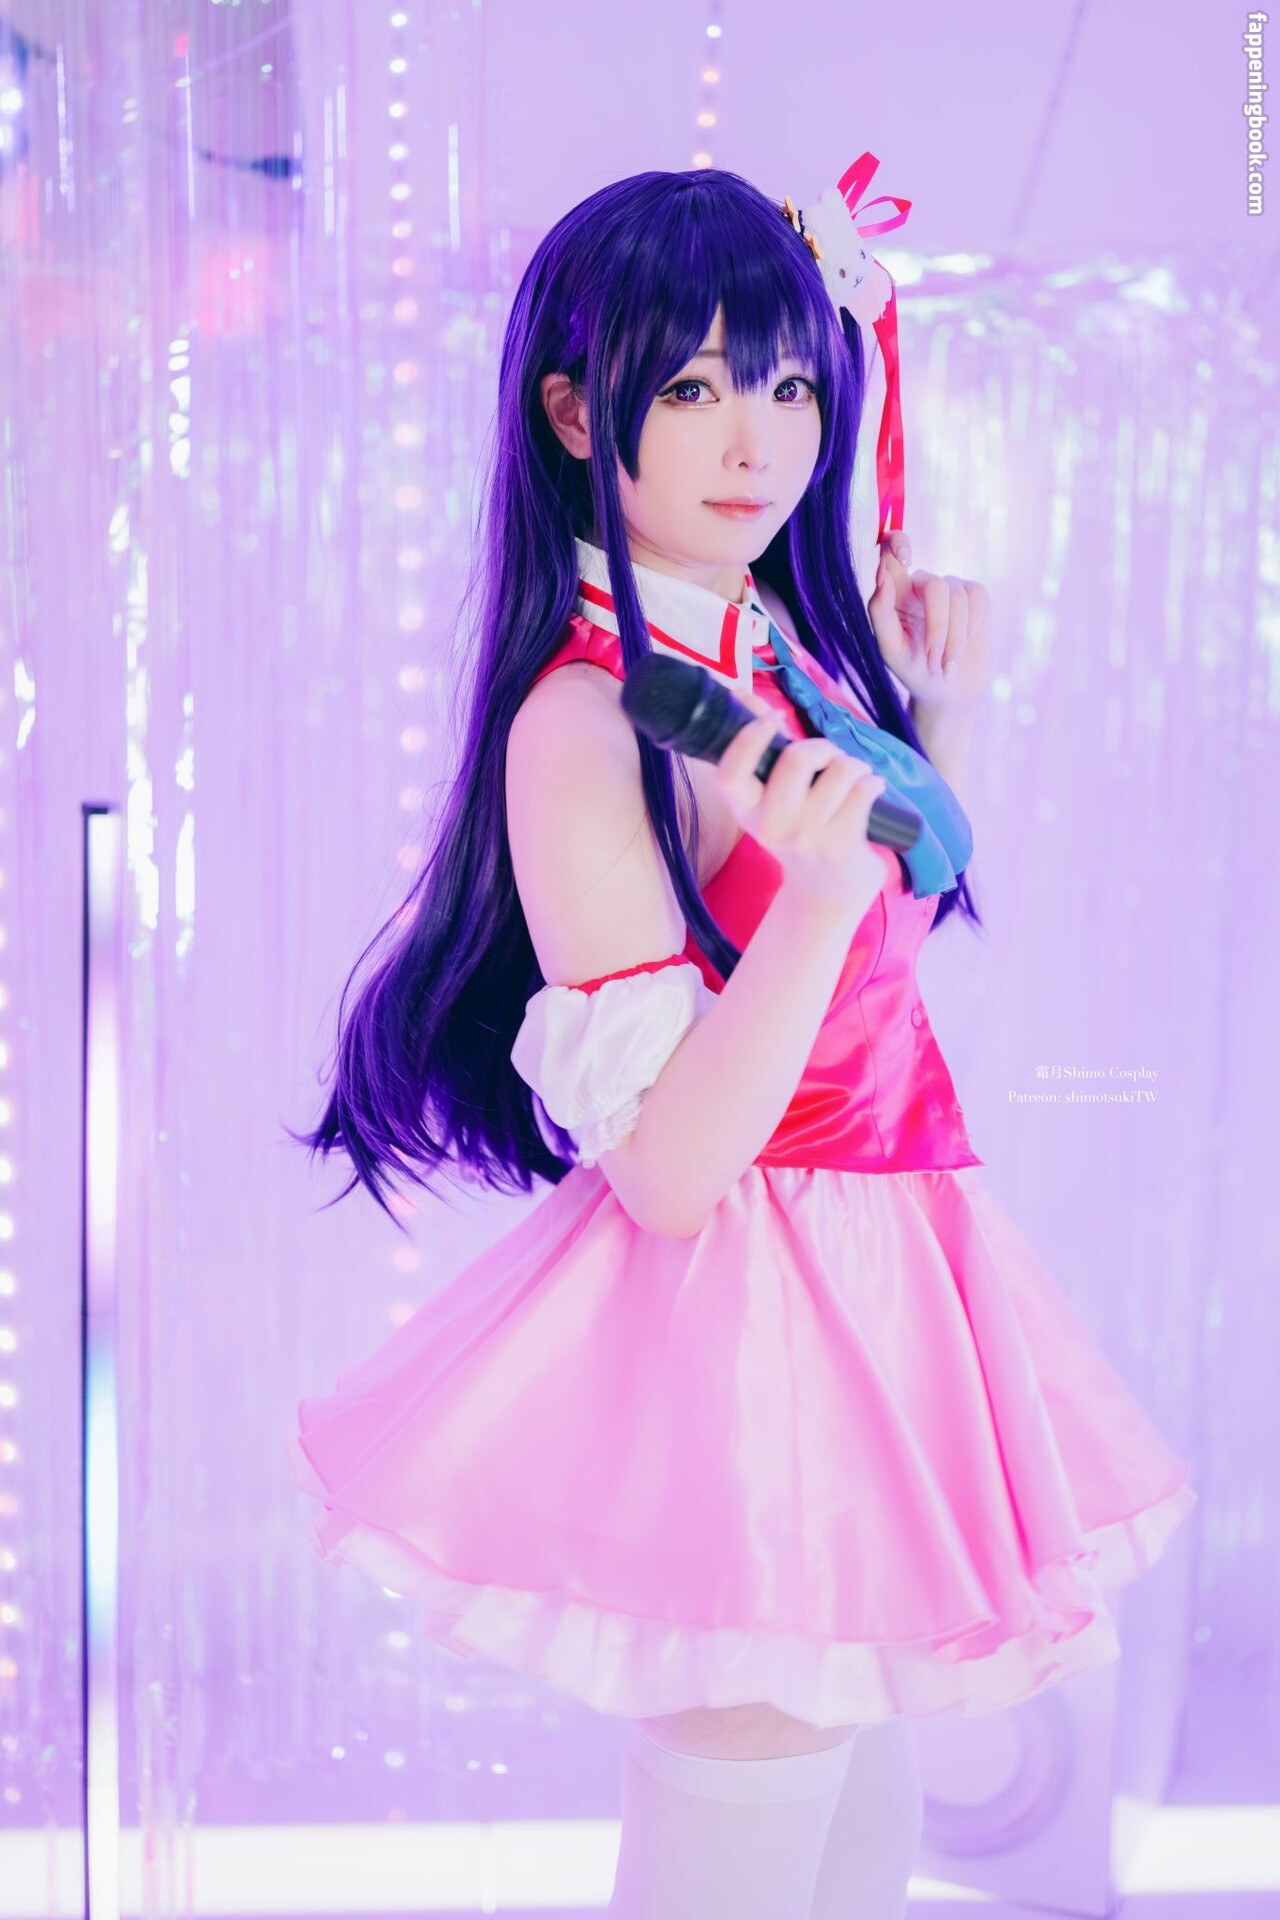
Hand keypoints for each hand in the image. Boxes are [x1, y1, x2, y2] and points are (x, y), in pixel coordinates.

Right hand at [712, 691, 887, 917]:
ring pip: (839, 771)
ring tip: (855, 778)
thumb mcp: (772, 798)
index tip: (772, 719)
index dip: (749, 738)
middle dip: (822, 747)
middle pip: (796, 759)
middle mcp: (772, 826)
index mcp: (746, 812)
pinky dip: (873, 783)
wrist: (826, 894)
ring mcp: (807, 837)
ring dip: (854, 766)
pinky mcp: (841, 845)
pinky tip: (871, 792)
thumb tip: (739, 692)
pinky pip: (863, 791)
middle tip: (831, 759)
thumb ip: (759, 747)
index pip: (730, 773)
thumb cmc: (799, 833)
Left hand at [867, 530, 991, 713]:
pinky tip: (962, 649)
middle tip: (934, 662)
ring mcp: (950, 588)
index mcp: (894, 593)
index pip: (892, 550)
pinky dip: (970, 628)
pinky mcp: (975, 595)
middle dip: (938, 626)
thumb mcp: (890, 649)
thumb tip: (882, 572)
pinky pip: (977, 597)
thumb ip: (880, 611)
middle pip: (932, 583)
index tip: (904, 557)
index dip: (898, 542)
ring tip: (946, 665)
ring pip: (957, 595)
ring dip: (954, 637)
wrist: (948, 692)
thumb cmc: (913, 670)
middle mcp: (921, 584)